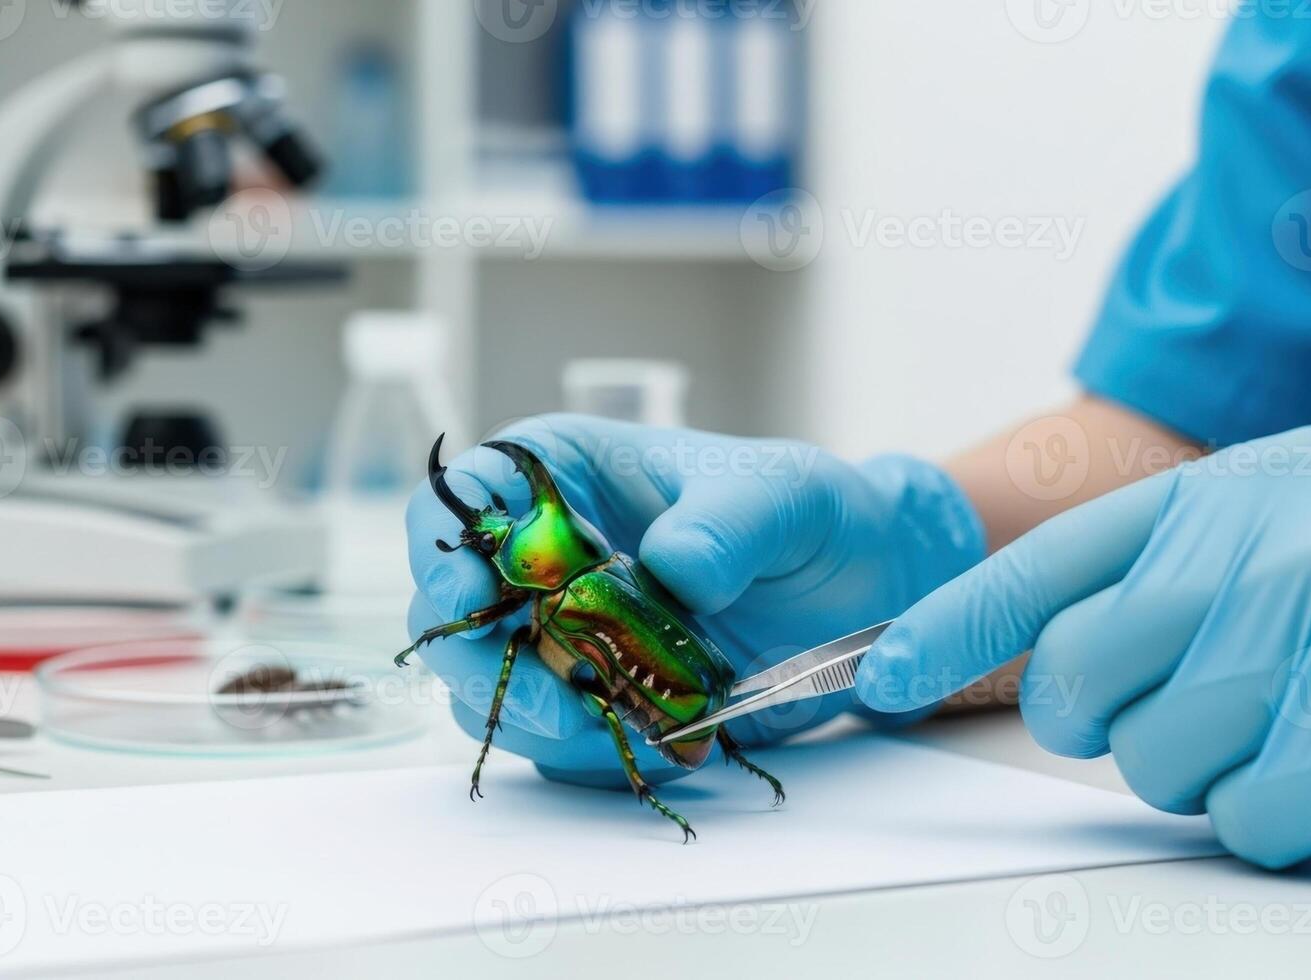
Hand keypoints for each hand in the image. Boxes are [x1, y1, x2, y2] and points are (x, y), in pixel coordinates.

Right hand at [406, 415, 985, 786]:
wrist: (865, 589)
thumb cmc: (808, 513)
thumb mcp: (783, 496)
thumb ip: (727, 524)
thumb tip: (673, 567)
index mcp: (565, 475)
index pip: (465, 499)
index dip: (445, 547)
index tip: (468, 593)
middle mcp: (546, 555)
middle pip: (452, 610)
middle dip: (481, 662)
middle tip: (552, 698)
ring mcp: (565, 632)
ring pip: (491, 685)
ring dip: (537, 718)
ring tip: (617, 728)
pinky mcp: (597, 696)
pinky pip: (555, 738)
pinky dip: (591, 751)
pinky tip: (654, 741)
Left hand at [857, 425, 1310, 867]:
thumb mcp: (1241, 540)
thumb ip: (1122, 580)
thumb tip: (963, 659)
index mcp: (1210, 497)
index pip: (1037, 570)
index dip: (942, 630)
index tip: (879, 677)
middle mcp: (1263, 539)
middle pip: (1077, 685)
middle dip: (1115, 719)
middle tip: (1196, 695)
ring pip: (1156, 760)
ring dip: (1200, 767)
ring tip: (1275, 717)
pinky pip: (1248, 811)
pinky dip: (1267, 809)